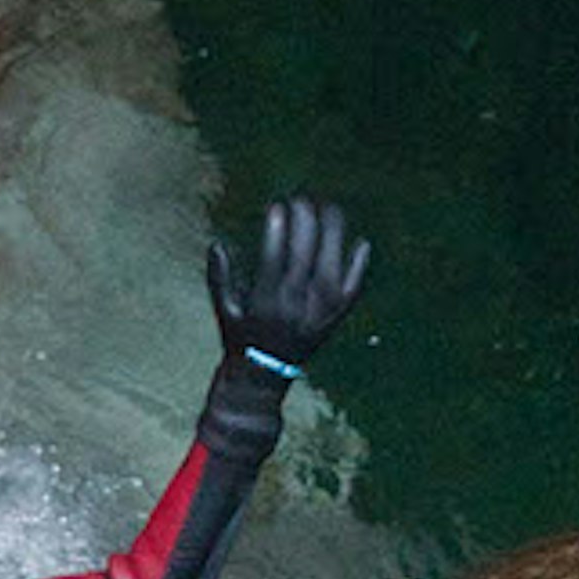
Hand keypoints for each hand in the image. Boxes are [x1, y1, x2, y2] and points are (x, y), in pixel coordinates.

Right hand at [207, 194, 370, 373]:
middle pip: (305, 252)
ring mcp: (321, 311)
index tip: (276, 204)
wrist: (262, 380)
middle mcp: (296, 305)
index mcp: (266, 301)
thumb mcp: (224, 309)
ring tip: (328, 206)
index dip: (277, 227)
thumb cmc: (239, 339)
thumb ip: (220, 277)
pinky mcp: (336, 317)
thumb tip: (217, 243)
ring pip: (333, 261)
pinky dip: (359, 264)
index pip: (275, 255)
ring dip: (332, 230)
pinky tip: (362, 242)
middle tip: (300, 198)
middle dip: (304, 218)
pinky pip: (354, 286)